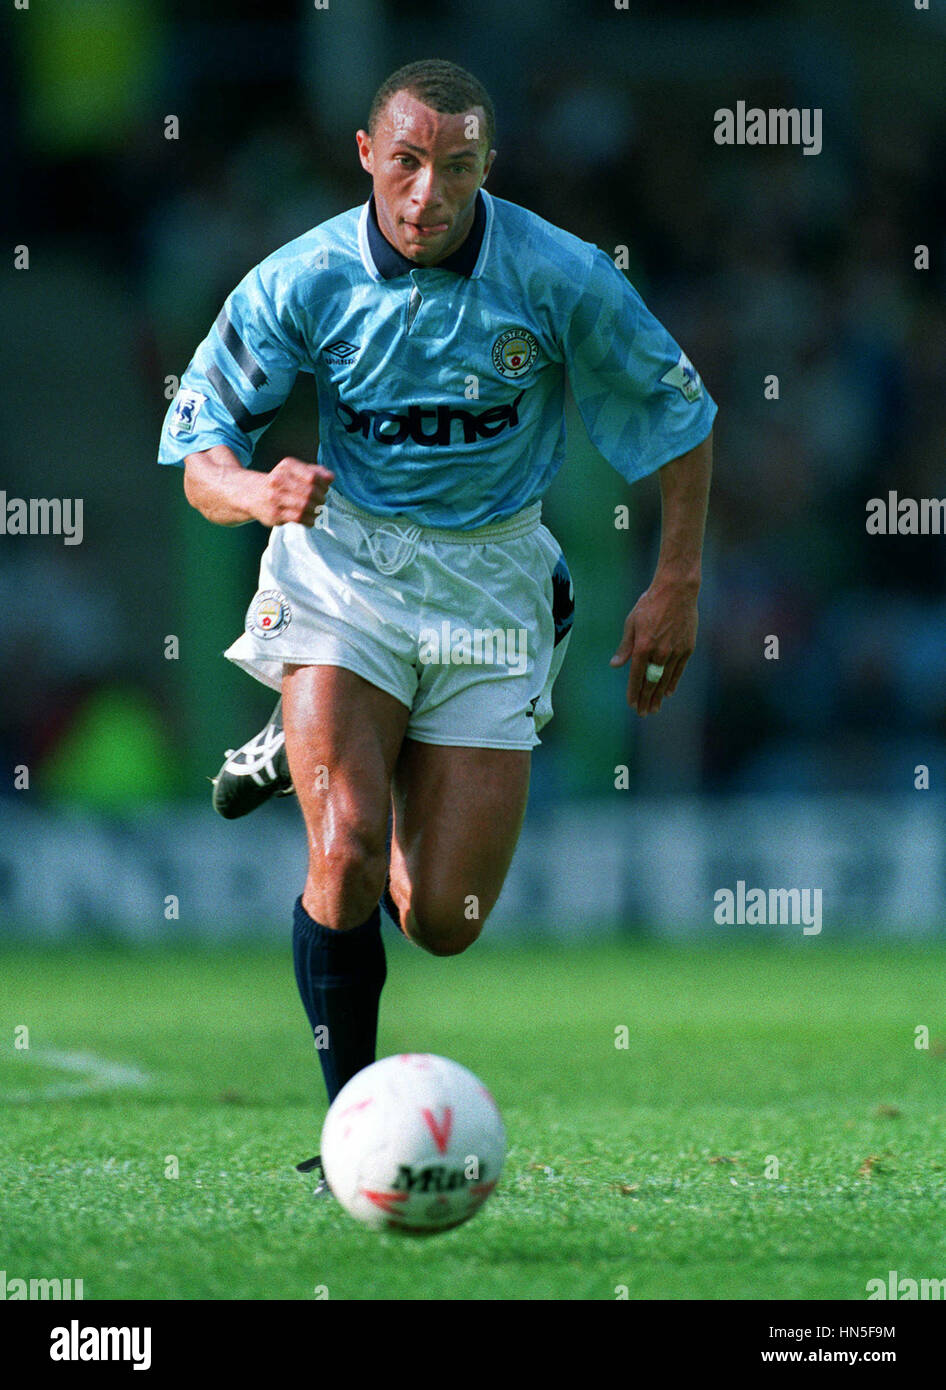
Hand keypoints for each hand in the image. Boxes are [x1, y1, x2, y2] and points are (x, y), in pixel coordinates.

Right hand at [253, 457, 334, 526]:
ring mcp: (275, 498)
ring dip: (316, 510)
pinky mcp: (274, 514)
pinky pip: (298, 518)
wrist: (252, 494)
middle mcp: (278, 480)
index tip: (324, 488)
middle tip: (321, 500)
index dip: (324, 485)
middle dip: (321, 498)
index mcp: (287, 466)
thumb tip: (331, 477)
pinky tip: (311, 518)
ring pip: (305, 506)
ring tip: (317, 509)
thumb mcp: (295, 471)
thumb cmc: (281, 482)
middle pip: (310, 492)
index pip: (313, 477)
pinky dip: (310, 520)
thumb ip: (315, 472)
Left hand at [609, 577, 698, 714]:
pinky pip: (679, 670)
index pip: (636, 676)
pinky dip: (673, 682)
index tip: (632, 704)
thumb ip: (625, 647)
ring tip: (654, 708)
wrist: (677, 591)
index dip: (633, 692)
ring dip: (659, 696)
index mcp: (642, 646)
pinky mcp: (687, 648)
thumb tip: (615, 666)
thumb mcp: (631, 623)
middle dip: (646, 699)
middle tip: (643, 713)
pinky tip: (668, 693)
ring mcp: (675, 651)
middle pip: (651, 682)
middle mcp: (659, 652)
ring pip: (666, 679)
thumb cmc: (650, 604)